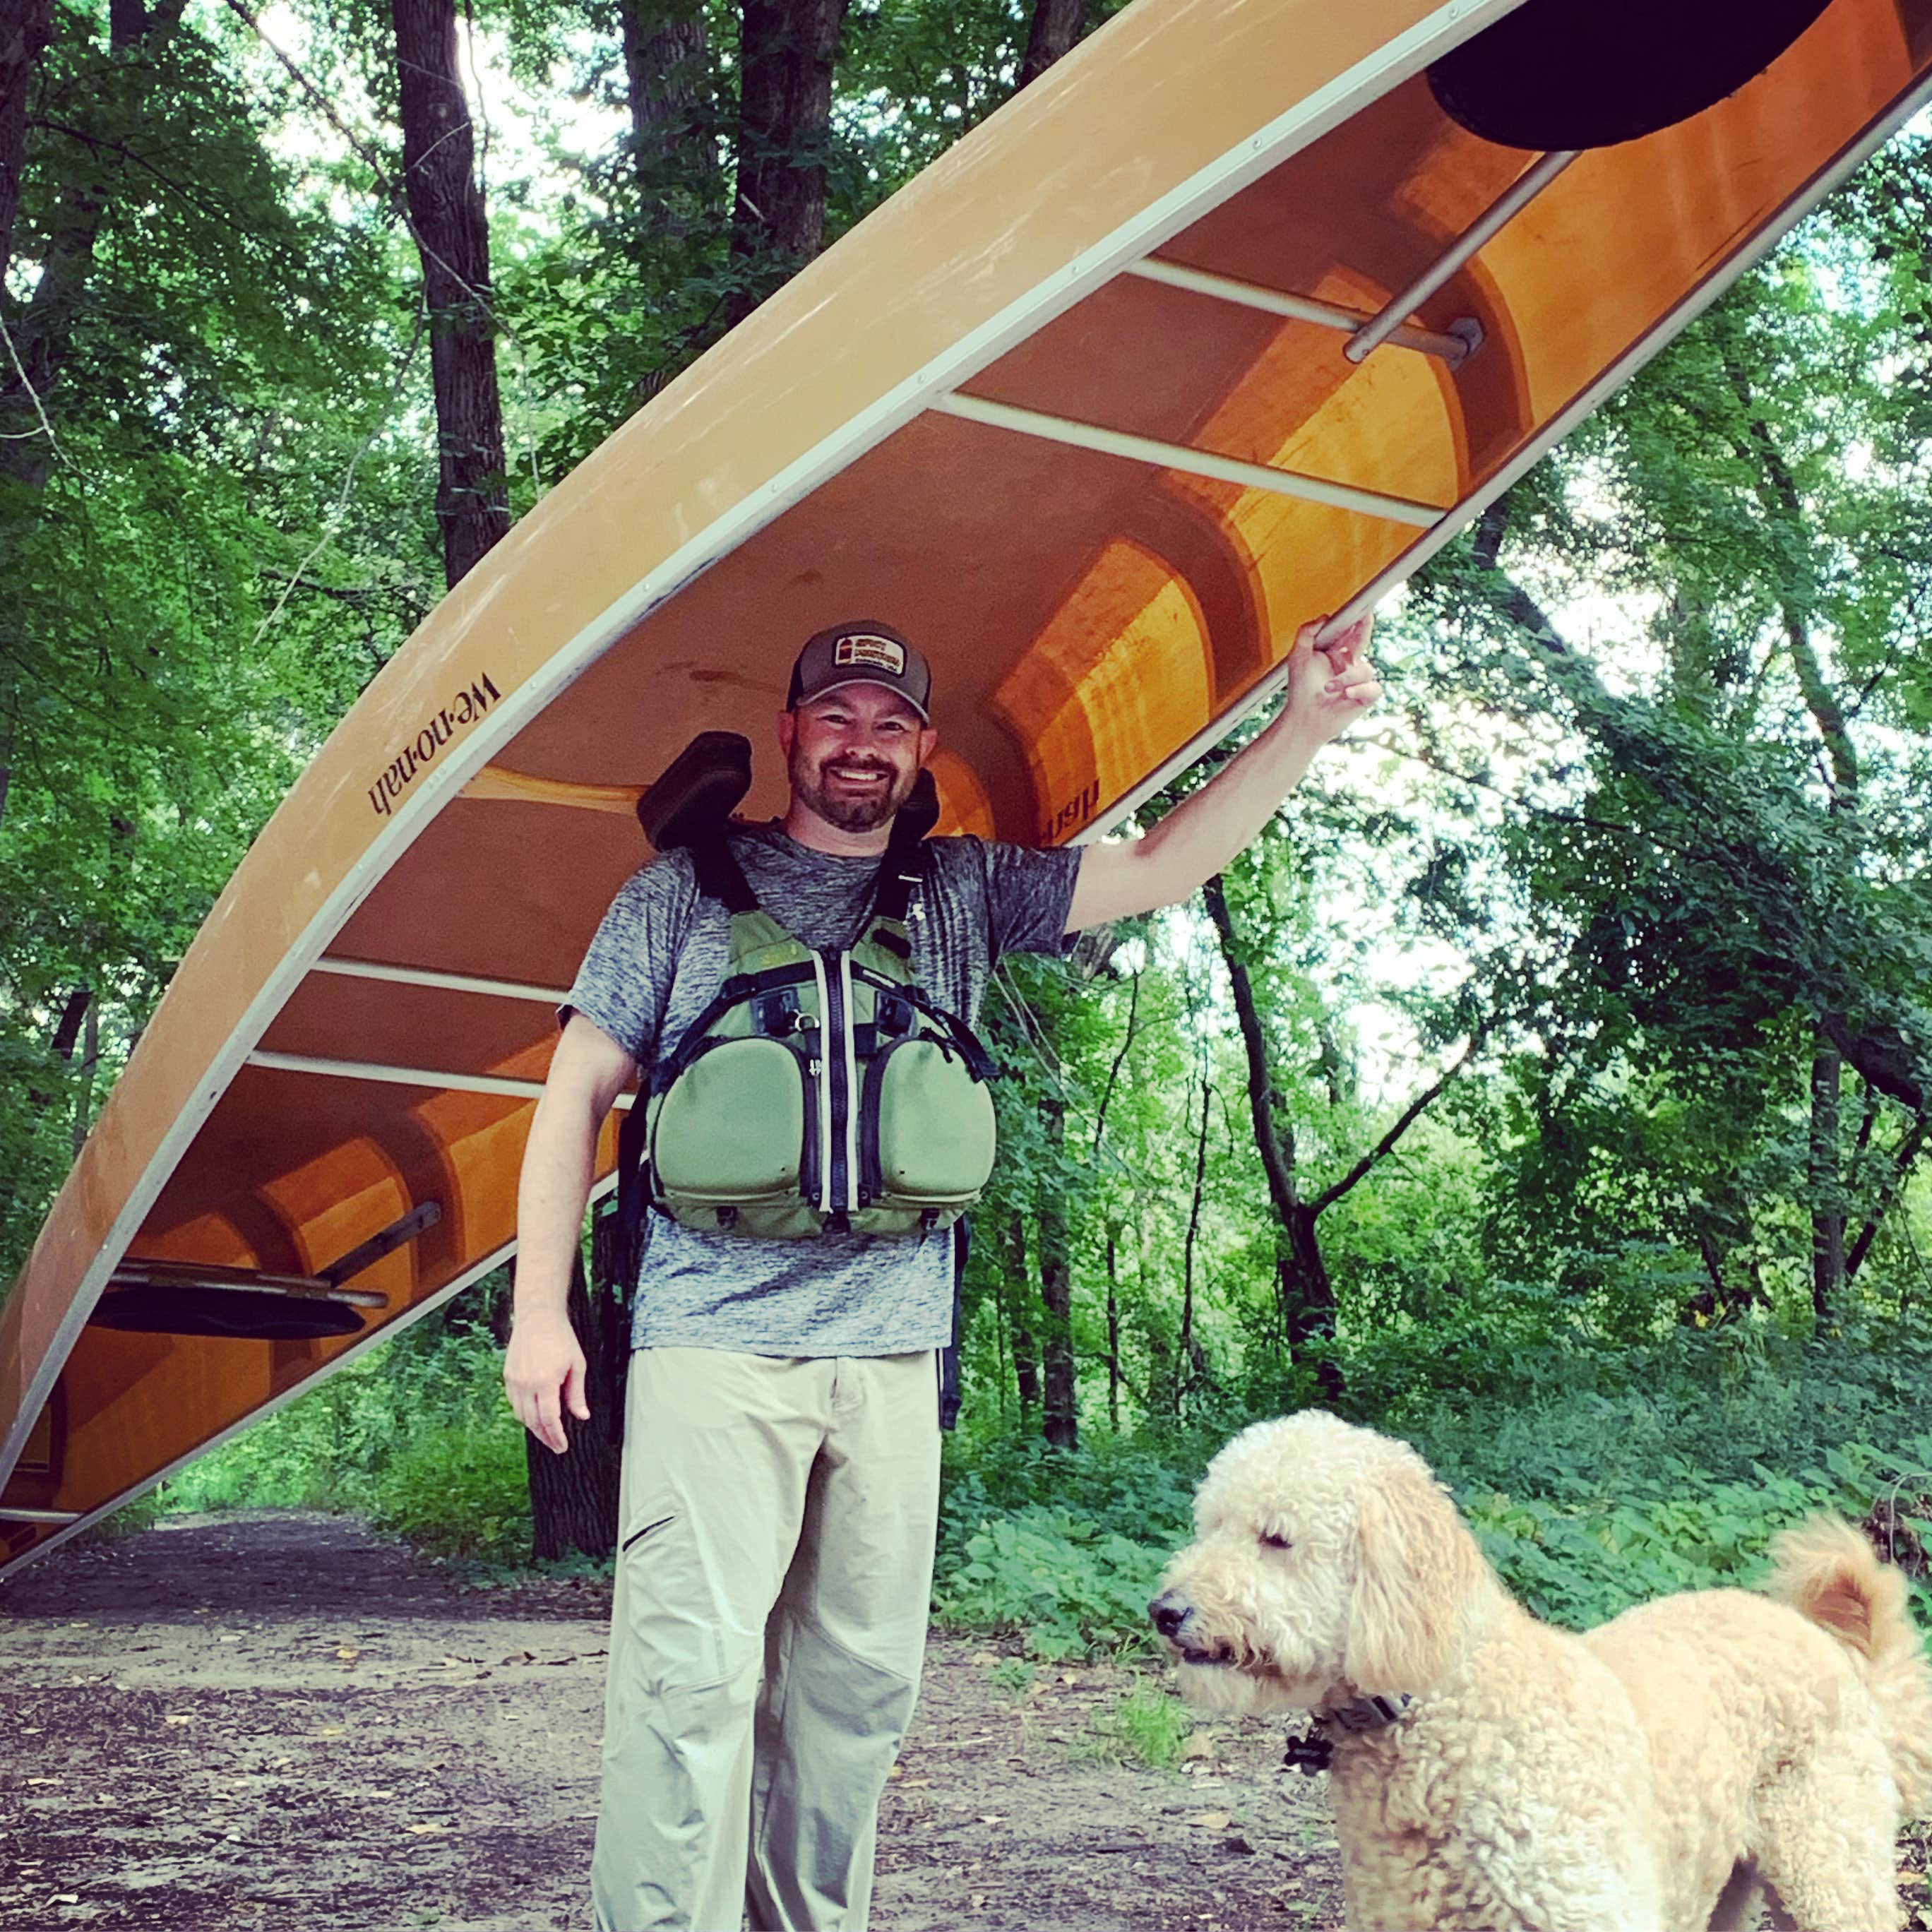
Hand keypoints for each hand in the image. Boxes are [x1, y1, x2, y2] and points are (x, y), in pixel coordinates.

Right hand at [503, 1311, 589, 1453]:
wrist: (537, 1317)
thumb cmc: (561, 1338)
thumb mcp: (576, 1365)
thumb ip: (576, 1394)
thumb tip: (582, 1416)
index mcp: (545, 1382)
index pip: (549, 1419)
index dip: (556, 1436)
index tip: (562, 1447)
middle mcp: (526, 1384)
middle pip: (533, 1421)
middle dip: (545, 1437)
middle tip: (556, 1446)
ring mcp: (514, 1381)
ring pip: (521, 1415)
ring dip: (533, 1427)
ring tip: (547, 1433)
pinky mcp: (508, 1376)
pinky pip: (514, 1403)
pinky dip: (524, 1413)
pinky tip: (534, 1415)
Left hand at [1280, 613, 1380, 746]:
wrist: (1305, 718)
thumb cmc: (1301, 690)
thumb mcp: (1298, 657)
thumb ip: (1306, 633)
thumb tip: (1323, 617)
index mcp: (1335, 654)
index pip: (1349, 633)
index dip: (1356, 621)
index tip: (1361, 609)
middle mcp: (1349, 665)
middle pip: (1362, 641)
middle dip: (1364, 628)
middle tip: (1365, 618)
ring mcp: (1358, 680)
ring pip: (1365, 669)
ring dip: (1346, 678)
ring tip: (1329, 688)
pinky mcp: (1365, 697)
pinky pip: (1373, 687)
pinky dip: (1360, 689)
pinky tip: (1347, 694)